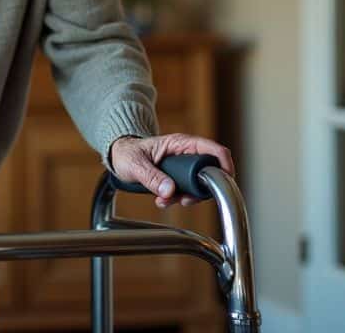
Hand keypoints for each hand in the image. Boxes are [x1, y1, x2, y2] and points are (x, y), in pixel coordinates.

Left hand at [109, 133, 234, 208]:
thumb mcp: (135, 165)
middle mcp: (186, 153)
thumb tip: (170, 190)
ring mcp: (184, 165)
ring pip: (199, 185)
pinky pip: (187, 190)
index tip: (225, 183)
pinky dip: (178, 199)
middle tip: (184, 199)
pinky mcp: (179, 177)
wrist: (119, 157)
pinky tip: (162, 200)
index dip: (224, 165)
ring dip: (186, 197)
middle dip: (199, 190)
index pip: (213, 150)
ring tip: (165, 200)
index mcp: (180, 143)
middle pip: (210, 172)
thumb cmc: (127, 153)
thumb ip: (152, 177)